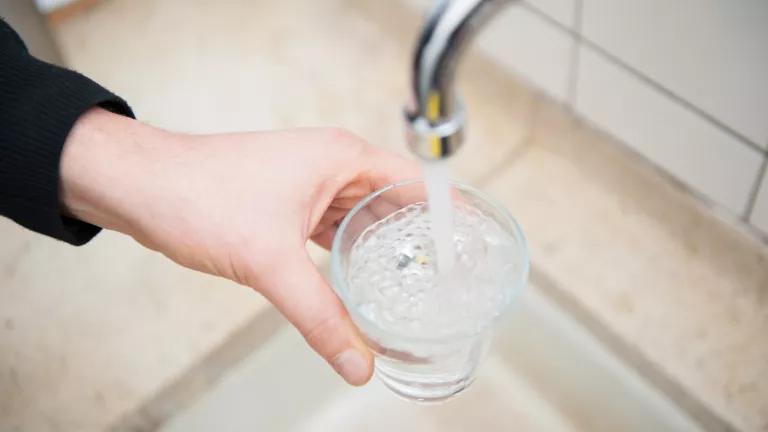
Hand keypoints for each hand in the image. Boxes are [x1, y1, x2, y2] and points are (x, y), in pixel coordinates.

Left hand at [60, 108, 417, 384]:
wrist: (140, 186)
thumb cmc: (198, 194)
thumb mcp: (270, 261)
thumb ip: (320, 316)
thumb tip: (357, 361)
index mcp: (342, 157)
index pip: (417, 184)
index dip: (448, 217)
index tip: (471, 251)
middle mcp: (332, 165)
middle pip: (395, 204)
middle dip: (418, 241)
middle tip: (446, 281)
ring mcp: (309, 183)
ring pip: (363, 219)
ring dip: (383, 249)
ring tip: (413, 286)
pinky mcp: (288, 203)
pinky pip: (333, 229)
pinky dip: (349, 253)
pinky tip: (360, 279)